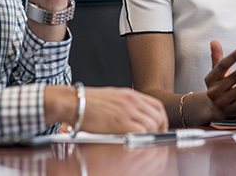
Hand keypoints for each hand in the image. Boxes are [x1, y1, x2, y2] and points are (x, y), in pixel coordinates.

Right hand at [49, 86, 166, 133]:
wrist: (74, 102)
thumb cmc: (88, 102)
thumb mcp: (112, 97)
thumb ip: (126, 104)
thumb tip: (134, 115)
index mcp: (130, 94)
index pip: (156, 105)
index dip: (161, 118)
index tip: (159, 127)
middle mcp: (132, 101)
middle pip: (158, 115)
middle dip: (160, 128)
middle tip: (155, 137)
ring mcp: (127, 111)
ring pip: (152, 124)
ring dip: (150, 134)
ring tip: (143, 140)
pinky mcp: (120, 122)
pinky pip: (141, 131)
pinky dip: (141, 138)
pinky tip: (135, 140)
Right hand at [204, 40, 235, 119]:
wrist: (215, 111)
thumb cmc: (219, 87)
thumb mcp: (216, 73)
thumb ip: (217, 57)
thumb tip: (214, 41)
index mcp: (211, 79)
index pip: (222, 65)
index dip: (233, 57)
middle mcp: (215, 90)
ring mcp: (223, 102)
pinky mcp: (232, 111)